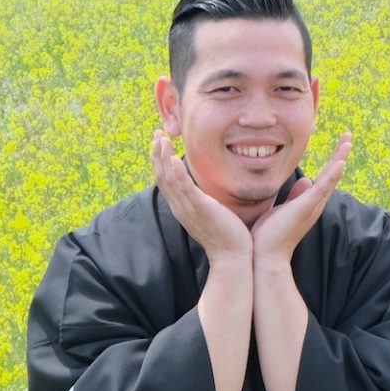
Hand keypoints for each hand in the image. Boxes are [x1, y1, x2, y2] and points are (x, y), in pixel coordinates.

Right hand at [152, 128, 251, 262]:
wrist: (233, 257)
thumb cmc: (227, 235)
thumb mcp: (210, 213)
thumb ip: (204, 201)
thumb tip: (206, 191)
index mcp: (182, 207)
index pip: (165, 180)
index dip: (160, 161)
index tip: (160, 142)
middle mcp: (180, 207)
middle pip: (161, 176)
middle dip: (157, 154)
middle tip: (156, 133)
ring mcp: (188, 208)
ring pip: (168, 179)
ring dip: (163, 157)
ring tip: (161, 138)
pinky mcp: (200, 209)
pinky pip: (183, 187)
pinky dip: (176, 171)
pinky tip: (173, 157)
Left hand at [251, 132, 351, 264]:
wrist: (265, 256)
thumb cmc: (269, 235)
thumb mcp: (283, 208)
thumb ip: (295, 195)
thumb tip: (306, 180)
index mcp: (309, 202)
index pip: (324, 177)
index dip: (332, 160)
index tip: (338, 144)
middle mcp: (315, 203)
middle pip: (332, 174)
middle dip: (340, 154)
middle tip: (348, 136)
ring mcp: (312, 206)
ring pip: (331, 178)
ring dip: (340, 158)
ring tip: (348, 142)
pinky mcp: (306, 208)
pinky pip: (323, 188)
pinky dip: (333, 175)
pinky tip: (340, 162)